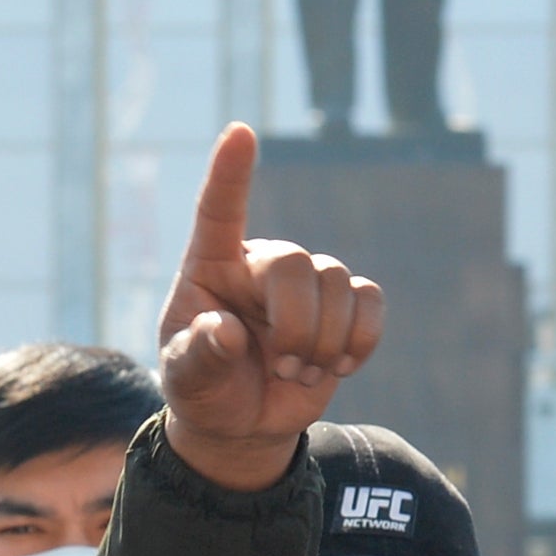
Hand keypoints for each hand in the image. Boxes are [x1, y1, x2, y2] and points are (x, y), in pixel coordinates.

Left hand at [157, 124, 382, 489]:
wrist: (242, 423)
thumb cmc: (203, 389)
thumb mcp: (185, 381)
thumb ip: (199, 356)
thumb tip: (228, 334)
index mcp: (210, 267)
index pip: (218, 211)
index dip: (230, 173)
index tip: (240, 132)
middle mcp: (258, 263)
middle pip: (295, 264)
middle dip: (297, 324)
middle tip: (285, 368)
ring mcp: (304, 283)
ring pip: (337, 282)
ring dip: (326, 341)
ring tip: (300, 374)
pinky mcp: (342, 306)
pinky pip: (370, 300)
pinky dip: (362, 338)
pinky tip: (341, 366)